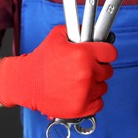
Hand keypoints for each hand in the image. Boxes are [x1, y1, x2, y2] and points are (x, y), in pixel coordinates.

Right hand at [0, 25, 116, 118]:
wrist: (26, 82)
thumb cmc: (41, 60)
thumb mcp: (57, 36)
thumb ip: (77, 29)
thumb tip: (91, 30)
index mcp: (83, 54)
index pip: (111, 53)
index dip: (106, 53)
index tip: (102, 55)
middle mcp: (86, 73)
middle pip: (108, 71)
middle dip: (98, 68)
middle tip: (85, 68)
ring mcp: (84, 92)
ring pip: (103, 87)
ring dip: (94, 84)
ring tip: (78, 81)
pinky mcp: (81, 108)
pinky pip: (99, 103)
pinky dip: (91, 99)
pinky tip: (80, 93)